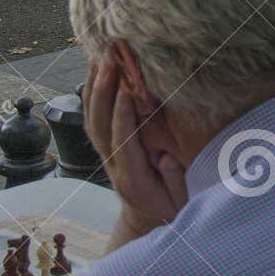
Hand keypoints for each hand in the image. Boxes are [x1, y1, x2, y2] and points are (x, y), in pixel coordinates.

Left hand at [83, 57, 186, 247]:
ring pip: (92, 119)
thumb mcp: (182, 203)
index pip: (123, 142)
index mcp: (132, 179)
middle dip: (104, 92)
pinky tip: (97, 69)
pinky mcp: (106, 147)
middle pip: (100, 126)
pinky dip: (93, 92)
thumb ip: (175, 181)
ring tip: (101, 56)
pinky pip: (93, 118)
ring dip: (94, 87)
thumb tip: (166, 157)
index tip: (129, 90)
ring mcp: (106, 156)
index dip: (123, 116)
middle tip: (110, 61)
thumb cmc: (172, 208)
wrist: (149, 219)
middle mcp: (113, 166)